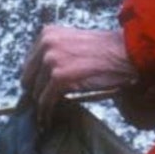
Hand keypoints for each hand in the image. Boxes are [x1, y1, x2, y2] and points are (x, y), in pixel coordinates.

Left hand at [20, 26, 136, 123]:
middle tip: (45, 104)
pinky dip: (46, 113)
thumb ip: (55, 54)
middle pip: (28, 78)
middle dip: (36, 92)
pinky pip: (45, 101)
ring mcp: (51, 59)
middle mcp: (46, 43)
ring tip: (49, 113)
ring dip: (43, 104)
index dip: (35, 79)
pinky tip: (48, 120)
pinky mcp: (59, 77)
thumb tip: (39, 78)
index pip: (29, 63)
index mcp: (48, 33)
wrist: (127, 52)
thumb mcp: (73, 44)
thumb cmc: (106, 52)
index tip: (40, 91)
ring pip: (36, 92)